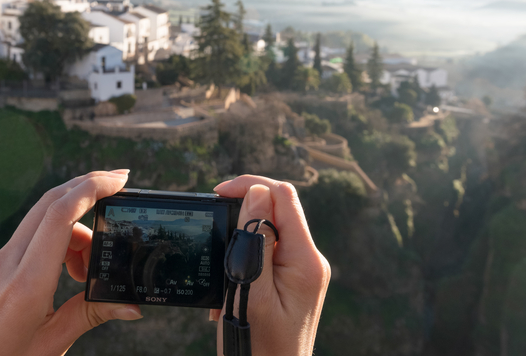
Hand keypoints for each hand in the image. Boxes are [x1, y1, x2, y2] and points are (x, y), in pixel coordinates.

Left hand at [0, 170, 142, 355]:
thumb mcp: (53, 342)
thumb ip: (92, 315)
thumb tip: (133, 306)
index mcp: (27, 283)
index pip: (59, 217)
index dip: (91, 189)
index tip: (119, 181)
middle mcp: (9, 262)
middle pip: (50, 201)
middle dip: (88, 184)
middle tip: (121, 183)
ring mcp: (0, 259)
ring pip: (44, 216)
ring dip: (77, 225)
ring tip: (90, 270)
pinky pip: (35, 233)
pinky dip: (61, 238)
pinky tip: (72, 271)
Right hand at [212, 175, 330, 355]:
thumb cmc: (259, 346)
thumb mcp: (250, 290)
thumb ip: (256, 239)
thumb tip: (258, 192)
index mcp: (305, 259)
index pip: (283, 196)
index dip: (250, 185)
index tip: (218, 193)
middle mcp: (310, 260)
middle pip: (278, 208)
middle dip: (242, 213)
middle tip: (215, 233)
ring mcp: (303, 270)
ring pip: (269, 230)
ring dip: (240, 242)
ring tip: (222, 275)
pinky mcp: (293, 280)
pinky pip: (268, 253)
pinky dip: (244, 261)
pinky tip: (230, 290)